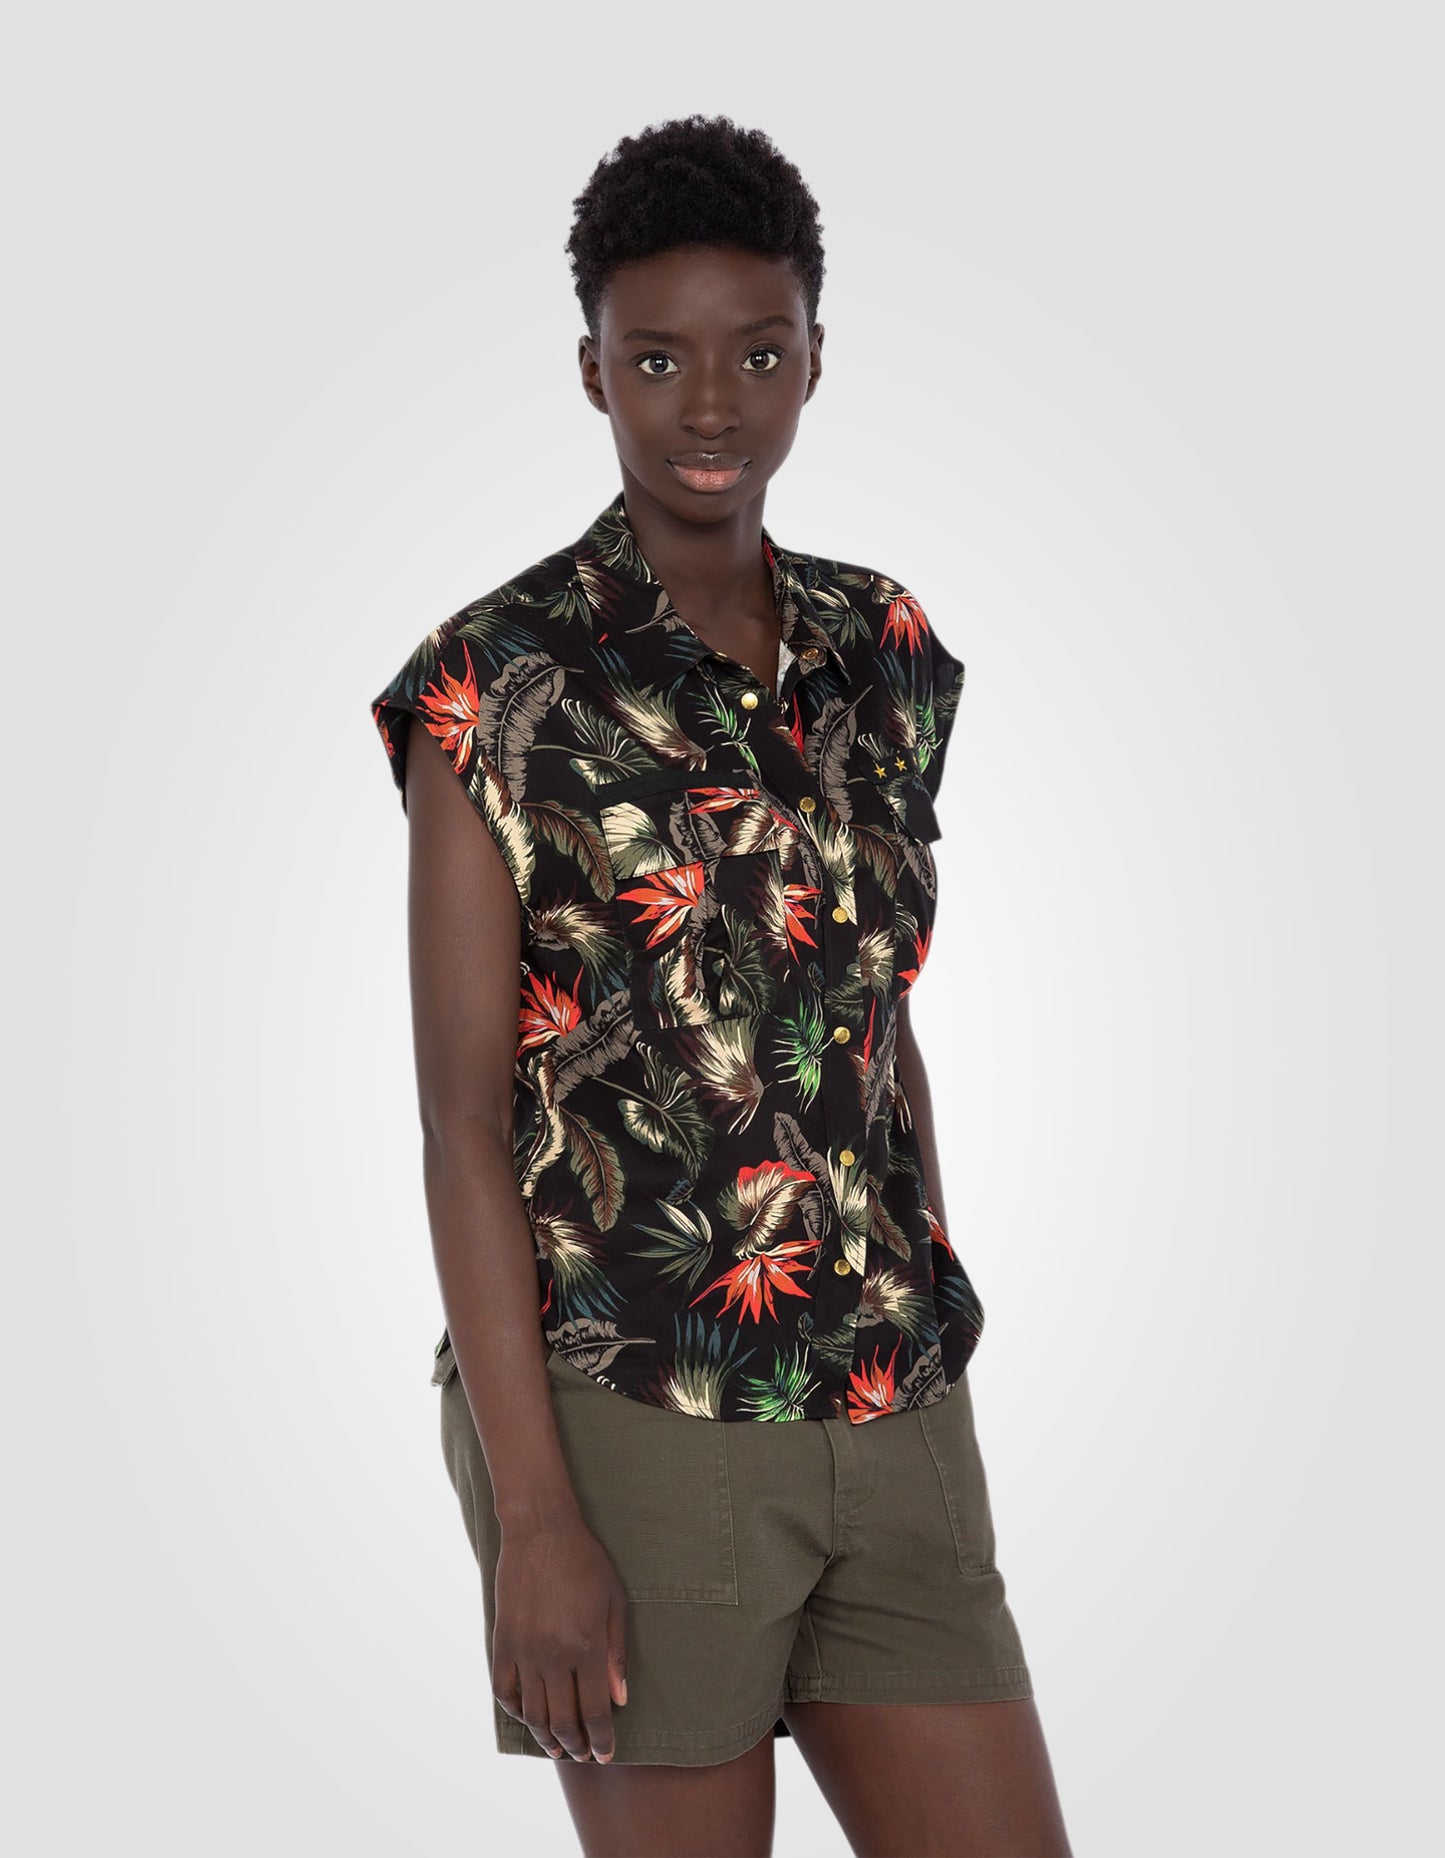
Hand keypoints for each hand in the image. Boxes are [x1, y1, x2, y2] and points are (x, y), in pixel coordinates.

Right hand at [491, 1514, 628, 1760]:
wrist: (540, 1531)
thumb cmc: (585, 1561)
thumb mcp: (614, 1602)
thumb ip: (616, 1653)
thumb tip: (619, 1699)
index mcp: (587, 1646)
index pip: (595, 1711)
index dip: (601, 1739)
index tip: (606, 1754)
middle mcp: (554, 1655)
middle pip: (563, 1720)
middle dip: (575, 1745)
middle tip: (583, 1754)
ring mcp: (525, 1651)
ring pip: (533, 1713)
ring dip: (546, 1736)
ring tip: (557, 1746)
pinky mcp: (503, 1642)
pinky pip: (504, 1690)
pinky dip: (515, 1711)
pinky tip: (528, 1716)